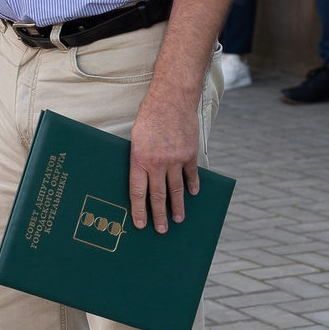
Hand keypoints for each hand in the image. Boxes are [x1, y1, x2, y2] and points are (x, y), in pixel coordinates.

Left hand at [127, 82, 200, 234]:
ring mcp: (175, 160)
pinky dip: (192, 185)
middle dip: (159, 215)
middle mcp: (157, 163)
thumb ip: (138, 159)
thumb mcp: (136, 137)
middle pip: (158, 196)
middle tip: (161, 230)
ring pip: (176, 190)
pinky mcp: (190, 154)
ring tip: (178, 219)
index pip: (138, 192)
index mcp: (139, 159)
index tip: (141, 224)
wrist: (172, 99)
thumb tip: (141, 178)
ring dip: (177, 206)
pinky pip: (191, 175)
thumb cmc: (149, 115)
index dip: (139, 210)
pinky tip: (192, 194)